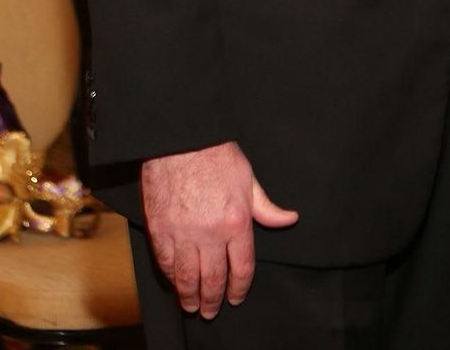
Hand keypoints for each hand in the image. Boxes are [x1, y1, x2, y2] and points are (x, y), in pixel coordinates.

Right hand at [141, 141, 297, 318]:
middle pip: (214, 279)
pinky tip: (175, 283)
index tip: (236, 297)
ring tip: (192, 306)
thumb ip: (266, 207)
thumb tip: (290, 219)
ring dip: (190, 296)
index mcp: (237, 221)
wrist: (181, 139)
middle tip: (212, 311)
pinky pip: (166, 264)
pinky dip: (171, 278)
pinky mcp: (159, 230)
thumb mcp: (249, 178)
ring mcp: (183, 234)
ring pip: (187, 278)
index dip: (240, 287)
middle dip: (214, 300)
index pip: (242, 267)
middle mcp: (211, 233)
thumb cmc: (217, 154)